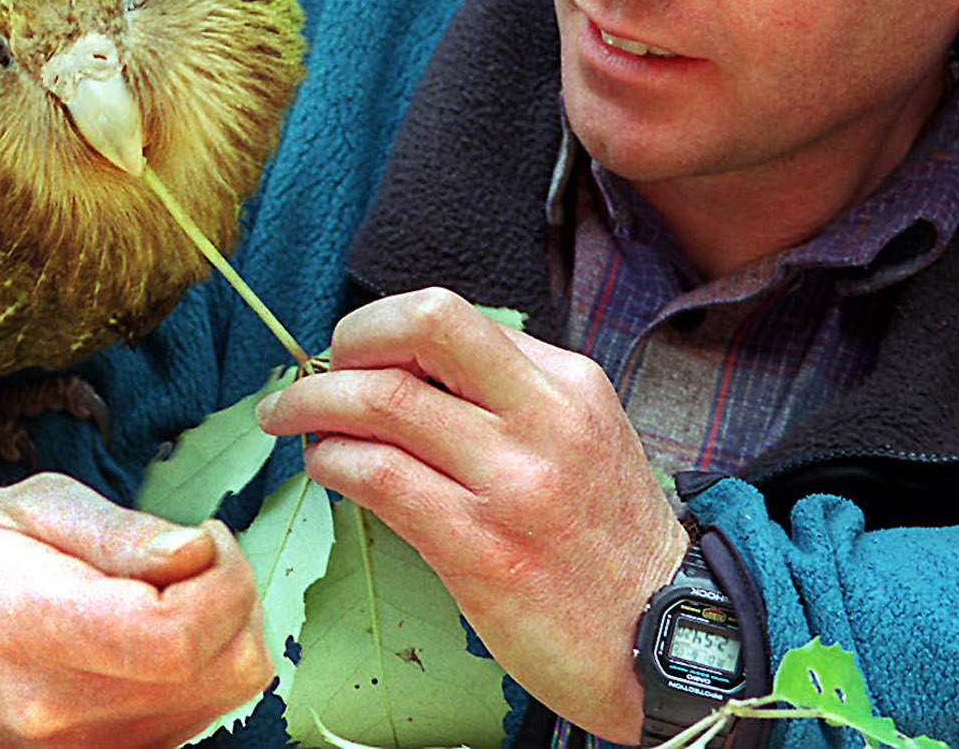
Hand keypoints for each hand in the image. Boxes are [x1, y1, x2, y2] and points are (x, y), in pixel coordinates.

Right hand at [0, 472, 273, 747]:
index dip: (223, 576)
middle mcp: (61, 710)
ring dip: (223, 634)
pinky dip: (200, 669)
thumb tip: (197, 549)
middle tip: (195, 554)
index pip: (176, 634)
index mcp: (35, 626)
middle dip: (234, 597)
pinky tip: (156, 630)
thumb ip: (119, 531)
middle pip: (220, 671)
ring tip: (171, 589)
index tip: (203, 534)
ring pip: (221, 697)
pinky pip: (192, 718)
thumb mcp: (25, 507)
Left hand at [256, 288, 684, 742]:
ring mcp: (513, 483)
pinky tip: (327, 468)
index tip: (354, 349)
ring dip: (316, 404)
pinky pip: (382, 479)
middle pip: (421, 329)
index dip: (383, 326)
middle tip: (312, 371)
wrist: (666, 639)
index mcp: (568, 383)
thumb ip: (512, 396)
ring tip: (292, 419)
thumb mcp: (585, 437)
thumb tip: (411, 368)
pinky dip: (336, 462)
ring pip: (384, 403)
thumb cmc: (609, 542)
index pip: (452, 318)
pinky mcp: (481, 549)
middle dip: (347, 339)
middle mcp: (544, 420)